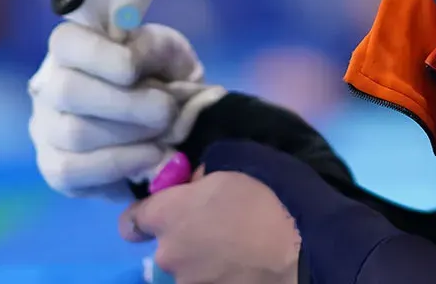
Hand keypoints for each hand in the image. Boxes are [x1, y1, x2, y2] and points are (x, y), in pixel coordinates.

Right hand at [28, 20, 227, 198]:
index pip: (66, 41)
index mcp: (73, 44)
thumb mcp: (167, 52)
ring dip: (129, 135)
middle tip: (166, 111)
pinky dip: (120, 164)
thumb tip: (134, 61)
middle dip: (126, 105)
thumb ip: (153, 50)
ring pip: (72, 133)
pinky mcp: (52, 166)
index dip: (99, 55)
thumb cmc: (161, 76)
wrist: (163, 124)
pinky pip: (71, 170)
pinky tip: (150, 157)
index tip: (133, 69)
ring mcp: (45, 126)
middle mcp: (48, 83)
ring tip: (164, 134)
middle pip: (67, 91)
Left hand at [122, 170, 300, 283]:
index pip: (130, 221)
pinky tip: (246, 268)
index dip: (147, 215)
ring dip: (203, 263)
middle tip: (218, 230)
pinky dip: (222, 277)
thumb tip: (195, 186)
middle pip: (164, 249)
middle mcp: (167, 256)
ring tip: (238, 253)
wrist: (304, 251)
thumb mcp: (235, 164)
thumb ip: (202, 175)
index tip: (167, 212)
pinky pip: (210, 283)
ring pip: (187, 272)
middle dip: (183, 240)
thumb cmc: (269, 200)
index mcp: (167, 216)